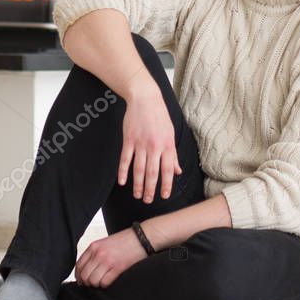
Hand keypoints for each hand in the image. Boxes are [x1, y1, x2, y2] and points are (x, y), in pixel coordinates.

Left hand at [75, 228, 147, 287]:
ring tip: (103, 281)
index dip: (79, 277)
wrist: (142, 237)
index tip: (83, 281)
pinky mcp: (117, 267)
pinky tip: (111, 280)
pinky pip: (104, 282)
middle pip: (84, 275)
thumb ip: (95, 253)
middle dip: (88, 283)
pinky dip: (106, 284)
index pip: (79, 266)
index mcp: (94, 246)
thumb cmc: (126, 240)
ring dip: (97, 284)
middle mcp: (98, 253)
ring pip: (92, 281)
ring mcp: (107, 260)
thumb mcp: (106, 243)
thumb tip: (88, 269)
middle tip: (94, 283)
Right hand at [119, 81, 181, 202]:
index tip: (164, 196)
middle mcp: (154, 146)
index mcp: (167, 145)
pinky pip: (125, 159)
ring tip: (137, 195)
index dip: (166, 185)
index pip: (167, 170)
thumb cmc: (160, 116)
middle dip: (150, 189)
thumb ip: (173, 154)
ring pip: (139, 169)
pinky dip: (123, 171)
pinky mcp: (129, 139)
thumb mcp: (171, 134)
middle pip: (152, 173)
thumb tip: (177, 171)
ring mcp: (140, 143)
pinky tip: (122, 182)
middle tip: (148, 201)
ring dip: (137, 184)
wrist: (145, 98)